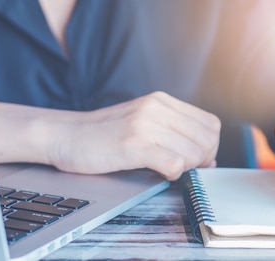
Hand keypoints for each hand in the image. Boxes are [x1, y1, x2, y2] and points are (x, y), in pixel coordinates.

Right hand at [46, 91, 220, 179]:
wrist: (63, 135)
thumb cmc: (102, 135)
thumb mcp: (142, 122)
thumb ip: (173, 132)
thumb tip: (208, 156)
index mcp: (162, 101)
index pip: (211, 124)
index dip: (210, 146)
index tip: (198, 160)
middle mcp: (156, 108)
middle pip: (207, 139)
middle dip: (202, 160)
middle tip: (183, 168)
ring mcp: (145, 125)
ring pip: (193, 153)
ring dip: (185, 168)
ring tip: (164, 168)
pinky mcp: (133, 144)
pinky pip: (174, 163)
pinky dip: (172, 174)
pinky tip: (156, 172)